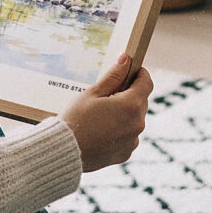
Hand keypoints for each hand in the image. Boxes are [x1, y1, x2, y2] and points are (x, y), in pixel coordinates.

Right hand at [59, 54, 152, 171]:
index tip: (131, 70)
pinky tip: (100, 130)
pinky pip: (128, 136)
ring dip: (124, 113)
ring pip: (134, 119)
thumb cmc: (76, 118)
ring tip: (100, 115)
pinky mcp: (126, 153)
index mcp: (131, 105)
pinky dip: (119, 130)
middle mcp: (137, 124)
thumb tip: (125, 59)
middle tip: (107, 94)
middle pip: (141, 101)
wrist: (65, 151)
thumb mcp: (93, 92)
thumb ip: (113, 76)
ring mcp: (133, 140)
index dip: (140, 74)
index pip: (146, 83)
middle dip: (128, 94)